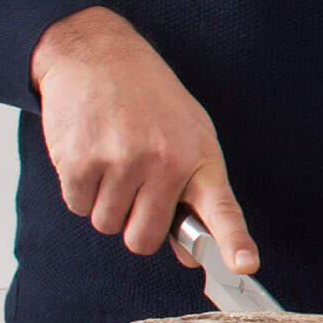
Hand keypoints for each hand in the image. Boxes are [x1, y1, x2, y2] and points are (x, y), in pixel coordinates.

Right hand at [30, 5, 256, 274]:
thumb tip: (189, 256)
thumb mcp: (187, 133)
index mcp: (199, 156)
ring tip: (113, 155)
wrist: (97, 55)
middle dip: (135, 223)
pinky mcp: (81, 163)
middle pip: (143, 240)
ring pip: (107, 225)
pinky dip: (80, 188)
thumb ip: (191, 193)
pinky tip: (90, 151)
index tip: (243, 267)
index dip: (233, 242)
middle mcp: (164, 162)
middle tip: (135, 183)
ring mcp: (122, 163)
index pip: (221, 209)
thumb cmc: (147, 97)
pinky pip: (78, 207)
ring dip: (105, 201)